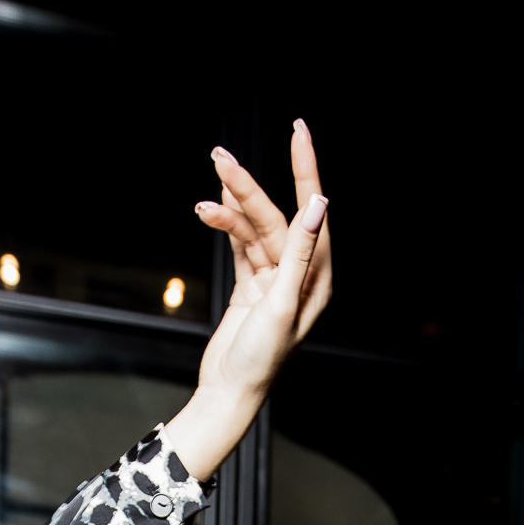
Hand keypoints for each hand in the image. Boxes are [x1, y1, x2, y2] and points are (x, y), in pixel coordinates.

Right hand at [164, 121, 330, 482]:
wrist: (229, 393)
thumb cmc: (260, 361)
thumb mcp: (282, 304)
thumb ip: (298, 252)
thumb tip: (318, 205)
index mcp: (318, 278)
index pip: (313, 212)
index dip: (305, 170)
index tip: (298, 131)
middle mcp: (299, 274)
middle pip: (275, 217)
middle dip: (247, 188)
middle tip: (220, 157)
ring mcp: (273, 278)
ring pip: (253, 229)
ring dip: (229, 208)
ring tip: (205, 191)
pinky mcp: (250, 285)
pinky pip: (239, 244)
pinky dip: (224, 227)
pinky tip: (208, 209)